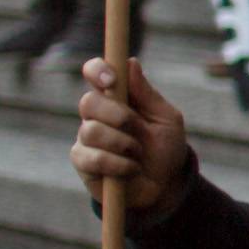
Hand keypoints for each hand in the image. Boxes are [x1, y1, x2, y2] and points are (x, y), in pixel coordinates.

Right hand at [72, 57, 190, 221]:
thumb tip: (131, 62)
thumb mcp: (167, 119)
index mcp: (117, 97)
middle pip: (88, 102)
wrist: (164, 185)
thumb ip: (147, 94)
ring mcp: (86, 137)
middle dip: (118, 116)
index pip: (95, 72)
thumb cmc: (166, 148)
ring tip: (138, 154)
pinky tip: (131, 169)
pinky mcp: (82, 161)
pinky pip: (93, 158)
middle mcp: (96, 114)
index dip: (98, 70)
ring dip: (123, 144)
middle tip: (137, 129)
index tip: (112, 80)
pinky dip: (119, 164)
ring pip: (91, 131)